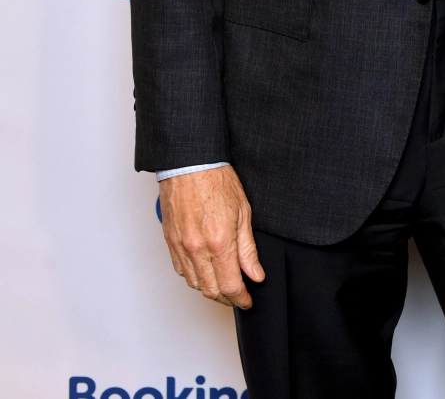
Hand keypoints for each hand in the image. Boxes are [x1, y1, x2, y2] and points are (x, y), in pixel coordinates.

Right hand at [158, 165, 264, 306]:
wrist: (189, 163)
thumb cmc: (216, 180)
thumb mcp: (243, 212)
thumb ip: (248, 248)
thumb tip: (255, 273)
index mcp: (219, 243)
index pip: (231, 286)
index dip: (242, 299)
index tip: (248, 300)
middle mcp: (197, 250)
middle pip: (212, 291)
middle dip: (227, 298)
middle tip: (238, 295)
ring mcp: (181, 247)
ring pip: (195, 284)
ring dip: (210, 289)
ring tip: (223, 283)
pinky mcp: (170, 242)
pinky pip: (181, 270)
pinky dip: (194, 277)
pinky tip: (204, 270)